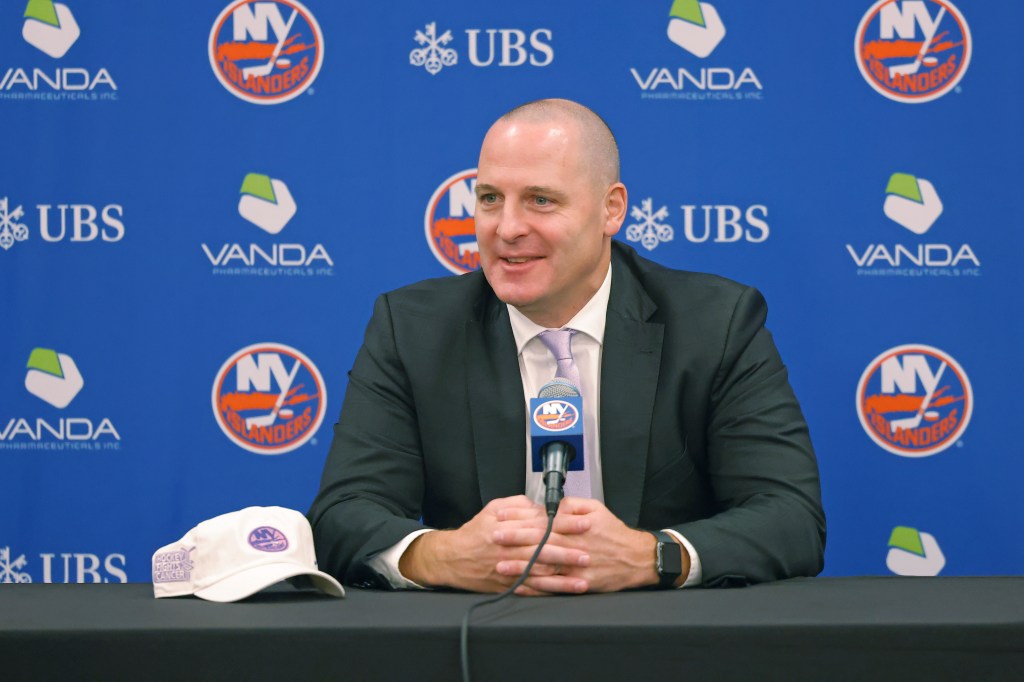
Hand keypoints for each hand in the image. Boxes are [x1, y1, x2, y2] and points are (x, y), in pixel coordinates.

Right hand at [398, 495, 589, 592]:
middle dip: (568, 553)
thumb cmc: (474, 533)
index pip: (541, 525)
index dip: (563, 525)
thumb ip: (518, 505)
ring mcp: (508, 570)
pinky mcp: (507, 585)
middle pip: (543, 551)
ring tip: (582, 579)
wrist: (452, 559)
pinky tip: (562, 592)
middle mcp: (509, 550)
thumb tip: (539, 506)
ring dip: (562, 578)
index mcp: (508, 529)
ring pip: (539, 574)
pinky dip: (547, 591)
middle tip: (588, 554)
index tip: (582, 523)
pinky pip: (530, 590)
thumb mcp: (493, 509)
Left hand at [494, 497, 672, 594]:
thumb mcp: (596, 509)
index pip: (542, 521)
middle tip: (494, 537)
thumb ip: (572, 505)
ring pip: (543, 566)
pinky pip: (553, 587)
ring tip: (500, 565)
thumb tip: (552, 504)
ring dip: (520, 566)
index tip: (504, 516)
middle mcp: (573, 547)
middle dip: (515, 540)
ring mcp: (575, 567)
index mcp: (574, 527)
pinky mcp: (578, 584)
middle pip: (539, 542)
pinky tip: (520, 586)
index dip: (521, 519)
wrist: (636, 559)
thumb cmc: (614, 533)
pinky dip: (535, 587)